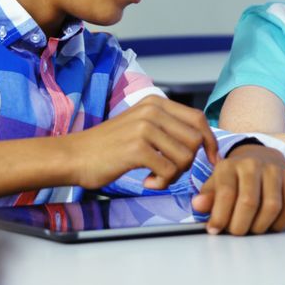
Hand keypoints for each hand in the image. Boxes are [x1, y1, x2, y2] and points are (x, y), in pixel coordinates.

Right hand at [66, 96, 218, 189]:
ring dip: (174, 174)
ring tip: (155, 176)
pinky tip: (147, 181)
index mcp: (155, 102)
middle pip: (195, 141)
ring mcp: (144, 128)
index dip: (210, 142)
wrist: (73, 156)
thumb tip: (202, 141)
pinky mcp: (137, 148)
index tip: (211, 160)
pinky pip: (169, 171)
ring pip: (185, 157)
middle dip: (188, 162)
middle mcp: (152, 110)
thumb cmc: (107, 146)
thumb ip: (166, 126)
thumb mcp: (139, 125)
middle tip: (169, 171)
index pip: (198, 119)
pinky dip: (162, 182)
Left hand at [191, 144, 284, 235]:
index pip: (226, 193)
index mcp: (230, 165)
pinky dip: (279, 223)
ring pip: (272, 207)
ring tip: (251, 229)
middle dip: (240, 226)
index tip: (215, 230)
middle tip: (236, 232)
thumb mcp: (215, 183)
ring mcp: (274, 170)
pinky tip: (269, 225)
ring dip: (260, 226)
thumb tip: (198, 205)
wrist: (259, 158)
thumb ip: (207, 197)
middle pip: (249, 202)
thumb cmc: (234, 177)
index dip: (220, 216)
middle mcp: (253, 164)